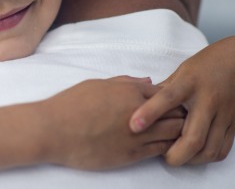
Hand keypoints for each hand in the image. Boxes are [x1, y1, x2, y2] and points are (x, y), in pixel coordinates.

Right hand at [38, 76, 183, 169]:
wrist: (54, 131)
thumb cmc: (71, 105)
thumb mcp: (97, 85)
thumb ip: (125, 82)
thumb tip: (147, 81)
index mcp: (130, 92)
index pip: (166, 94)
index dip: (170, 99)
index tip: (170, 103)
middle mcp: (139, 113)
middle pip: (176, 113)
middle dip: (180, 115)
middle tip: (177, 119)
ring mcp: (138, 135)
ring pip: (174, 133)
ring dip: (177, 132)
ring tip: (173, 134)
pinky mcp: (132, 155)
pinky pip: (161, 150)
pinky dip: (167, 147)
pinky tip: (163, 146)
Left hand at [129, 36, 234, 164]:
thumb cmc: (207, 64)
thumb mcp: (182, 70)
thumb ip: (164, 89)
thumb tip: (141, 104)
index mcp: (189, 82)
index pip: (167, 98)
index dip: (149, 113)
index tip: (134, 126)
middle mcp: (208, 100)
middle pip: (192, 138)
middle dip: (175, 155)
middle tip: (164, 156)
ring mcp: (224, 114)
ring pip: (209, 149)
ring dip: (191, 159)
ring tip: (178, 155)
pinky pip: (223, 149)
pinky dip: (207, 157)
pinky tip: (196, 154)